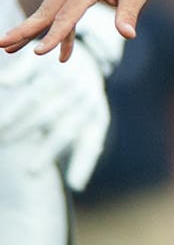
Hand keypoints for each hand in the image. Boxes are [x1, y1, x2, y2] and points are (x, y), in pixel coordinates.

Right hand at [0, 0, 155, 60]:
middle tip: (1, 45)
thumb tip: (128, 36)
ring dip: (30, 30)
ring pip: (47, 11)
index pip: (67, 16)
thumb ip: (128, 13)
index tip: (39, 53)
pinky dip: (57, 27)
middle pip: (45, 12)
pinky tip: (59, 52)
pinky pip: (59, 9)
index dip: (54, 36)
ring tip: (9, 49)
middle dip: (24, 31)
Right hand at [0, 40, 110, 189]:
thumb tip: (78, 187)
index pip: (69, 134)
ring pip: (38, 91)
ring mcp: (64, 72)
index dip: (50, 153)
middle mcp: (79, 91)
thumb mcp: (93, 126)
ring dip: (17, 108)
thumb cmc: (85, 104)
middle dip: (26, 132)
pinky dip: (17, 73)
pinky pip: (32, 64)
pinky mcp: (50, 56)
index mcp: (89, 110)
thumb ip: (86, 155)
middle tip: (3, 148)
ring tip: (0, 126)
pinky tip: (4, 84)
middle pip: (50, 114)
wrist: (93, 59)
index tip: (31, 173)